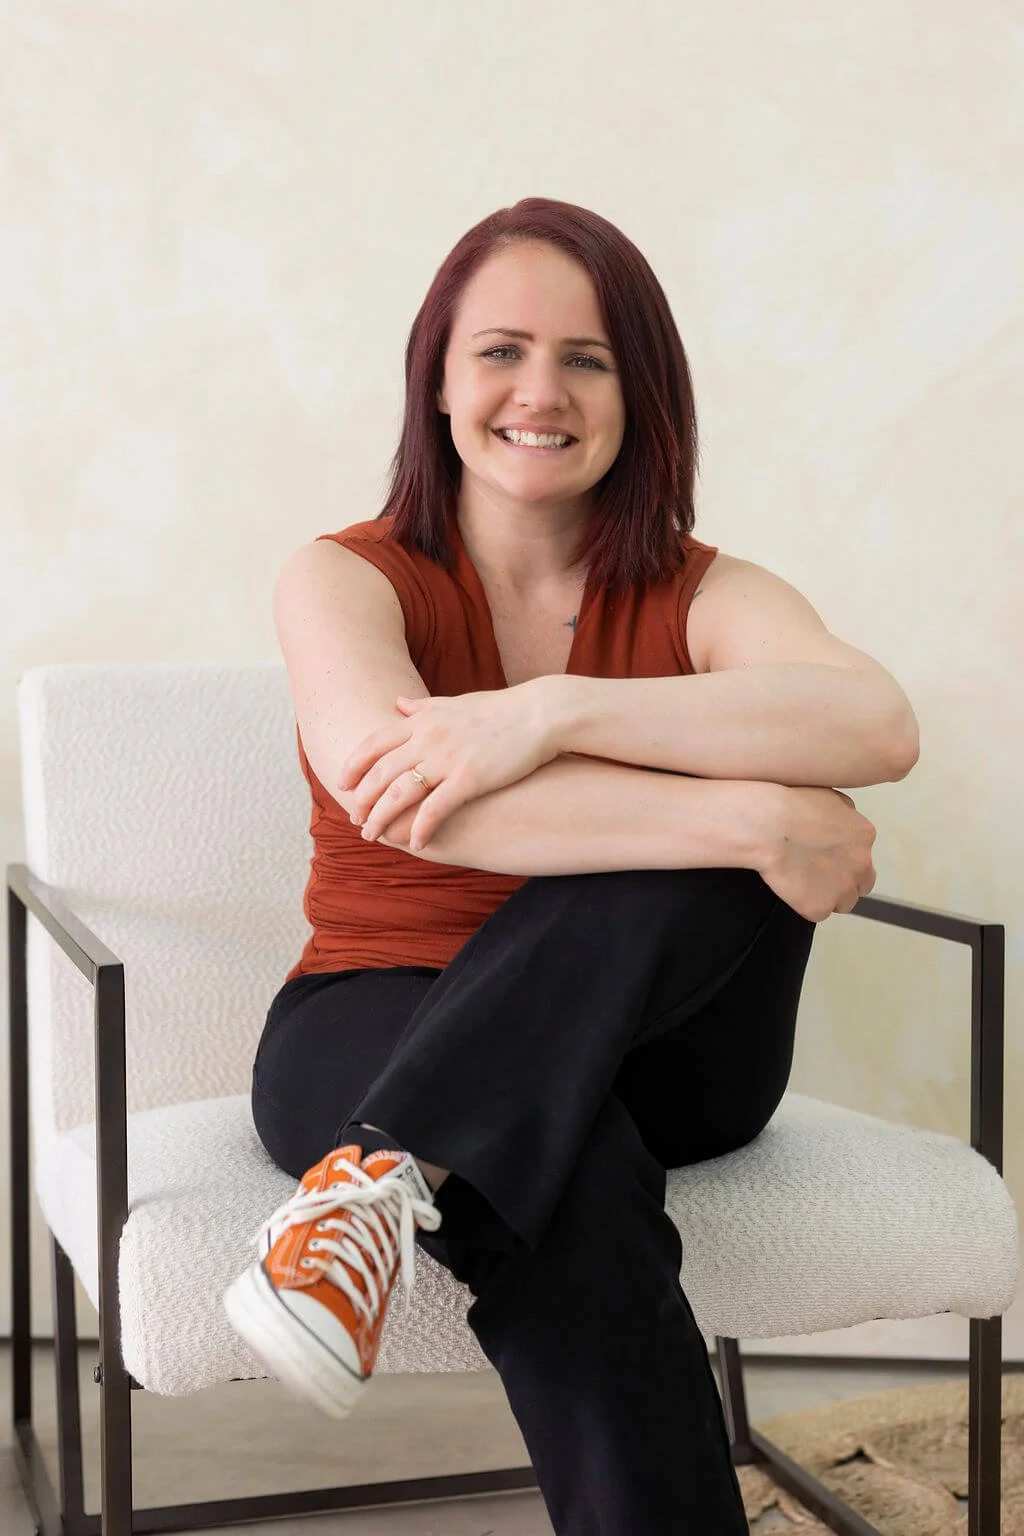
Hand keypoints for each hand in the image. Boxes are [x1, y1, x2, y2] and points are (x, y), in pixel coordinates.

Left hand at [338, 681, 559, 849]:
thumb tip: (397, 703)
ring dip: (382, 818)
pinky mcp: (470, 778)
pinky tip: (416, 844)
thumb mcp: (456, 702)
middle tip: (356, 820)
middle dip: (363, 800)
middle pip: (381, 773)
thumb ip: (423, 706)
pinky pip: (436, 808)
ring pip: (400, 793)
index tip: (342, 784)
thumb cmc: (501, 709)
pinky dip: (422, 828)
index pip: (374, 743)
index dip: (354, 765)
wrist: (541, 713)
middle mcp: (428, 738)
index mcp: (422, 720)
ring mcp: (448, 759)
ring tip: (374, 837)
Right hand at [758, 785, 876, 921]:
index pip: (864, 857)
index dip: (844, 859)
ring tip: (802, 881)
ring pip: (842, 902)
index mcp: (865, 835)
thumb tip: (845, 823)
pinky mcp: (819, 907)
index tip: (825, 855)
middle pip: (861, 884)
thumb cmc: (790, 805)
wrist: (767, 827)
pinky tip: (790, 887)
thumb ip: (846, 814)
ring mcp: (842, 888)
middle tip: (817, 873)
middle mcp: (862, 864)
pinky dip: (805, 904)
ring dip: (827, 895)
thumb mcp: (829, 796)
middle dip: (843, 881)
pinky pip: (816, 913)